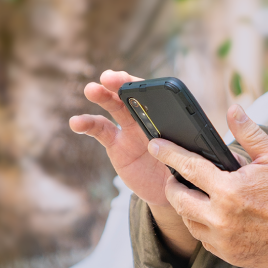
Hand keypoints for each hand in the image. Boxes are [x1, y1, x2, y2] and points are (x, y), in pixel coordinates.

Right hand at [69, 70, 173, 206]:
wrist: (169, 190)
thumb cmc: (184, 167)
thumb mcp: (191, 156)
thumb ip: (185, 147)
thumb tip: (185, 141)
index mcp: (167, 114)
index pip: (154, 94)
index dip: (142, 86)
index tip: (132, 82)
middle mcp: (147, 117)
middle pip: (131, 95)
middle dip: (120, 83)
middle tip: (108, 77)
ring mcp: (129, 130)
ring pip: (114, 107)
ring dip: (102, 96)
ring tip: (91, 89)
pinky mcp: (116, 145)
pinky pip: (101, 131)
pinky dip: (87, 124)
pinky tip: (76, 122)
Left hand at [148, 104, 267, 267]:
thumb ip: (249, 133)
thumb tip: (233, 108)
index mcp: (230, 190)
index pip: (188, 167)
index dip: (169, 153)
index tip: (155, 145)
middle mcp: (221, 218)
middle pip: (179, 199)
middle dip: (173, 184)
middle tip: (175, 175)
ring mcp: (224, 241)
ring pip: (189, 221)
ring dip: (187, 206)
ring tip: (195, 193)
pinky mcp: (230, 255)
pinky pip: (204, 240)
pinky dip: (203, 225)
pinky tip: (212, 215)